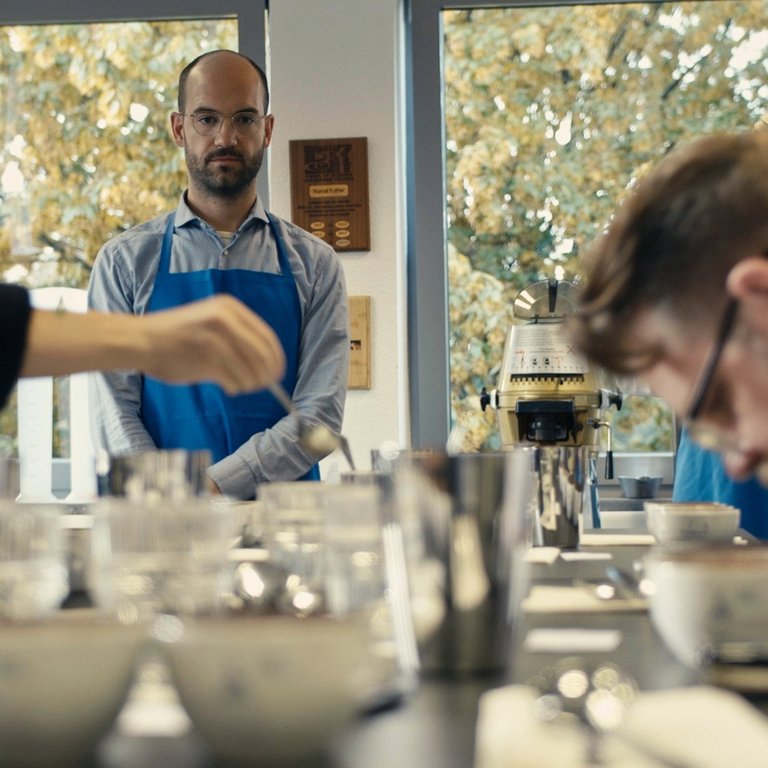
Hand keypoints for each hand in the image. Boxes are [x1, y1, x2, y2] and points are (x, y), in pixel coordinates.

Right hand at [141, 295, 285, 393]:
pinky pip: (233, 379)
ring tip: (240, 386)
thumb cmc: (175, 337)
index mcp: (229, 307)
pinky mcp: (205, 355)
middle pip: (263, 354)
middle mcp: (225, 317)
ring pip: (250, 369)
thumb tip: (266, 366)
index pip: (266, 336)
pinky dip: (235, 387)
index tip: (278, 373)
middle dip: (266, 374)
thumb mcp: (210, 324)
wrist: (139, 340)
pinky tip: (228, 388)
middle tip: (263, 386)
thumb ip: (236, 338)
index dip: (276, 358)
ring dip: (250, 383)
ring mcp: (215, 336)